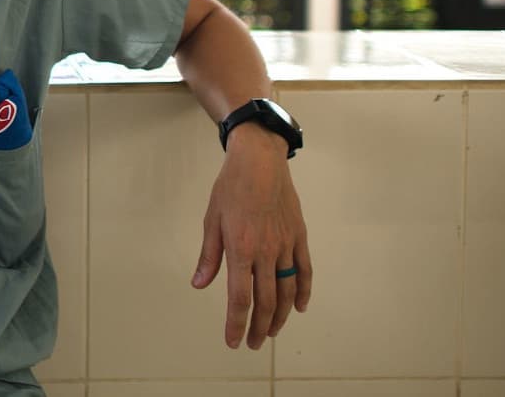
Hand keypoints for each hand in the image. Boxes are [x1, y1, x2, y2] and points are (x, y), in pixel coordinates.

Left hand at [190, 122, 311, 348]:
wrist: (260, 160)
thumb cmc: (231, 187)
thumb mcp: (212, 220)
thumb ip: (208, 256)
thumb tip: (199, 284)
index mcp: (241, 249)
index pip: (240, 298)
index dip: (236, 324)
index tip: (233, 341)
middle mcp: (266, 253)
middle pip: (265, 301)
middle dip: (258, 327)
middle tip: (253, 343)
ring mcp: (286, 246)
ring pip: (287, 291)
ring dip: (279, 316)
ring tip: (271, 331)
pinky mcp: (299, 237)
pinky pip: (305, 271)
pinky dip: (304, 292)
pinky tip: (298, 307)